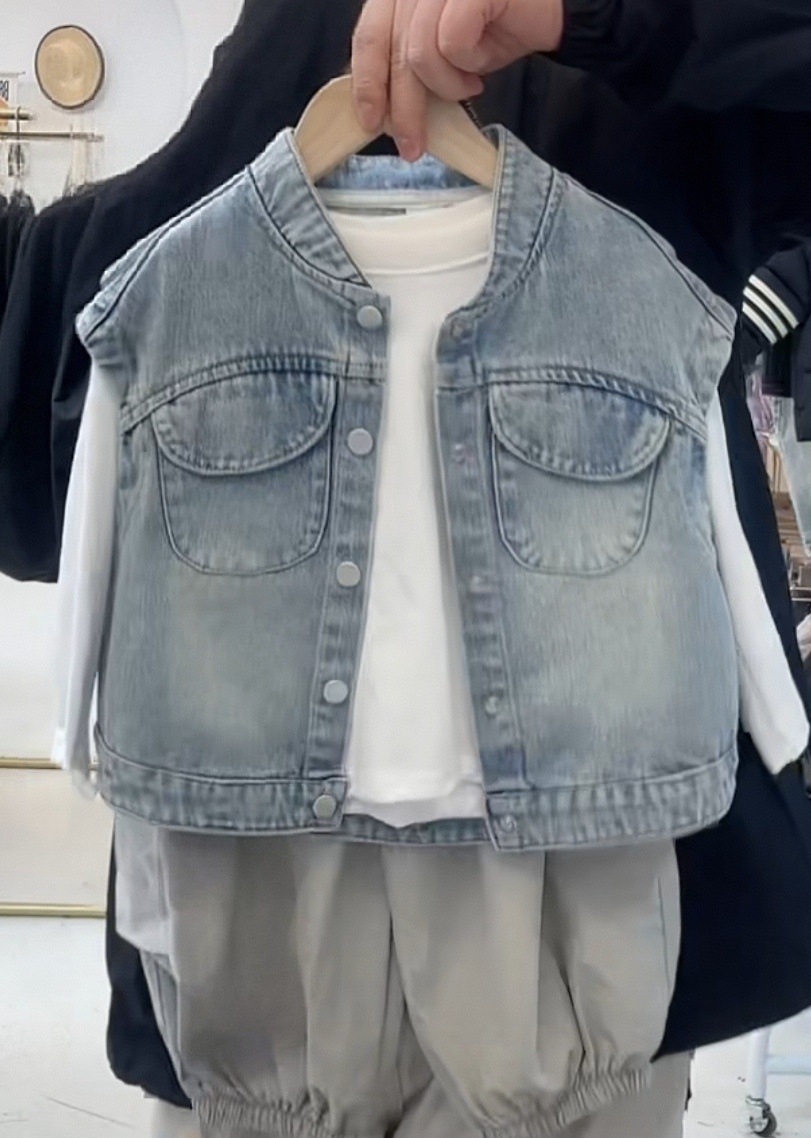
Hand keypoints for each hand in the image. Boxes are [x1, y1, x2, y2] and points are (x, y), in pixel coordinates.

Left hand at [351, 0, 564, 158]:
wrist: (552, 9)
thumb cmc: (495, 27)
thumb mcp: (440, 48)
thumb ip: (406, 62)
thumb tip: (378, 107)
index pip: (368, 34)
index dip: (366, 81)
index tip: (370, 121)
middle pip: (390, 49)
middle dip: (402, 106)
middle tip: (413, 146)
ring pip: (419, 52)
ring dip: (445, 85)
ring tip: (468, 87)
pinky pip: (452, 41)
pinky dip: (467, 64)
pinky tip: (481, 65)